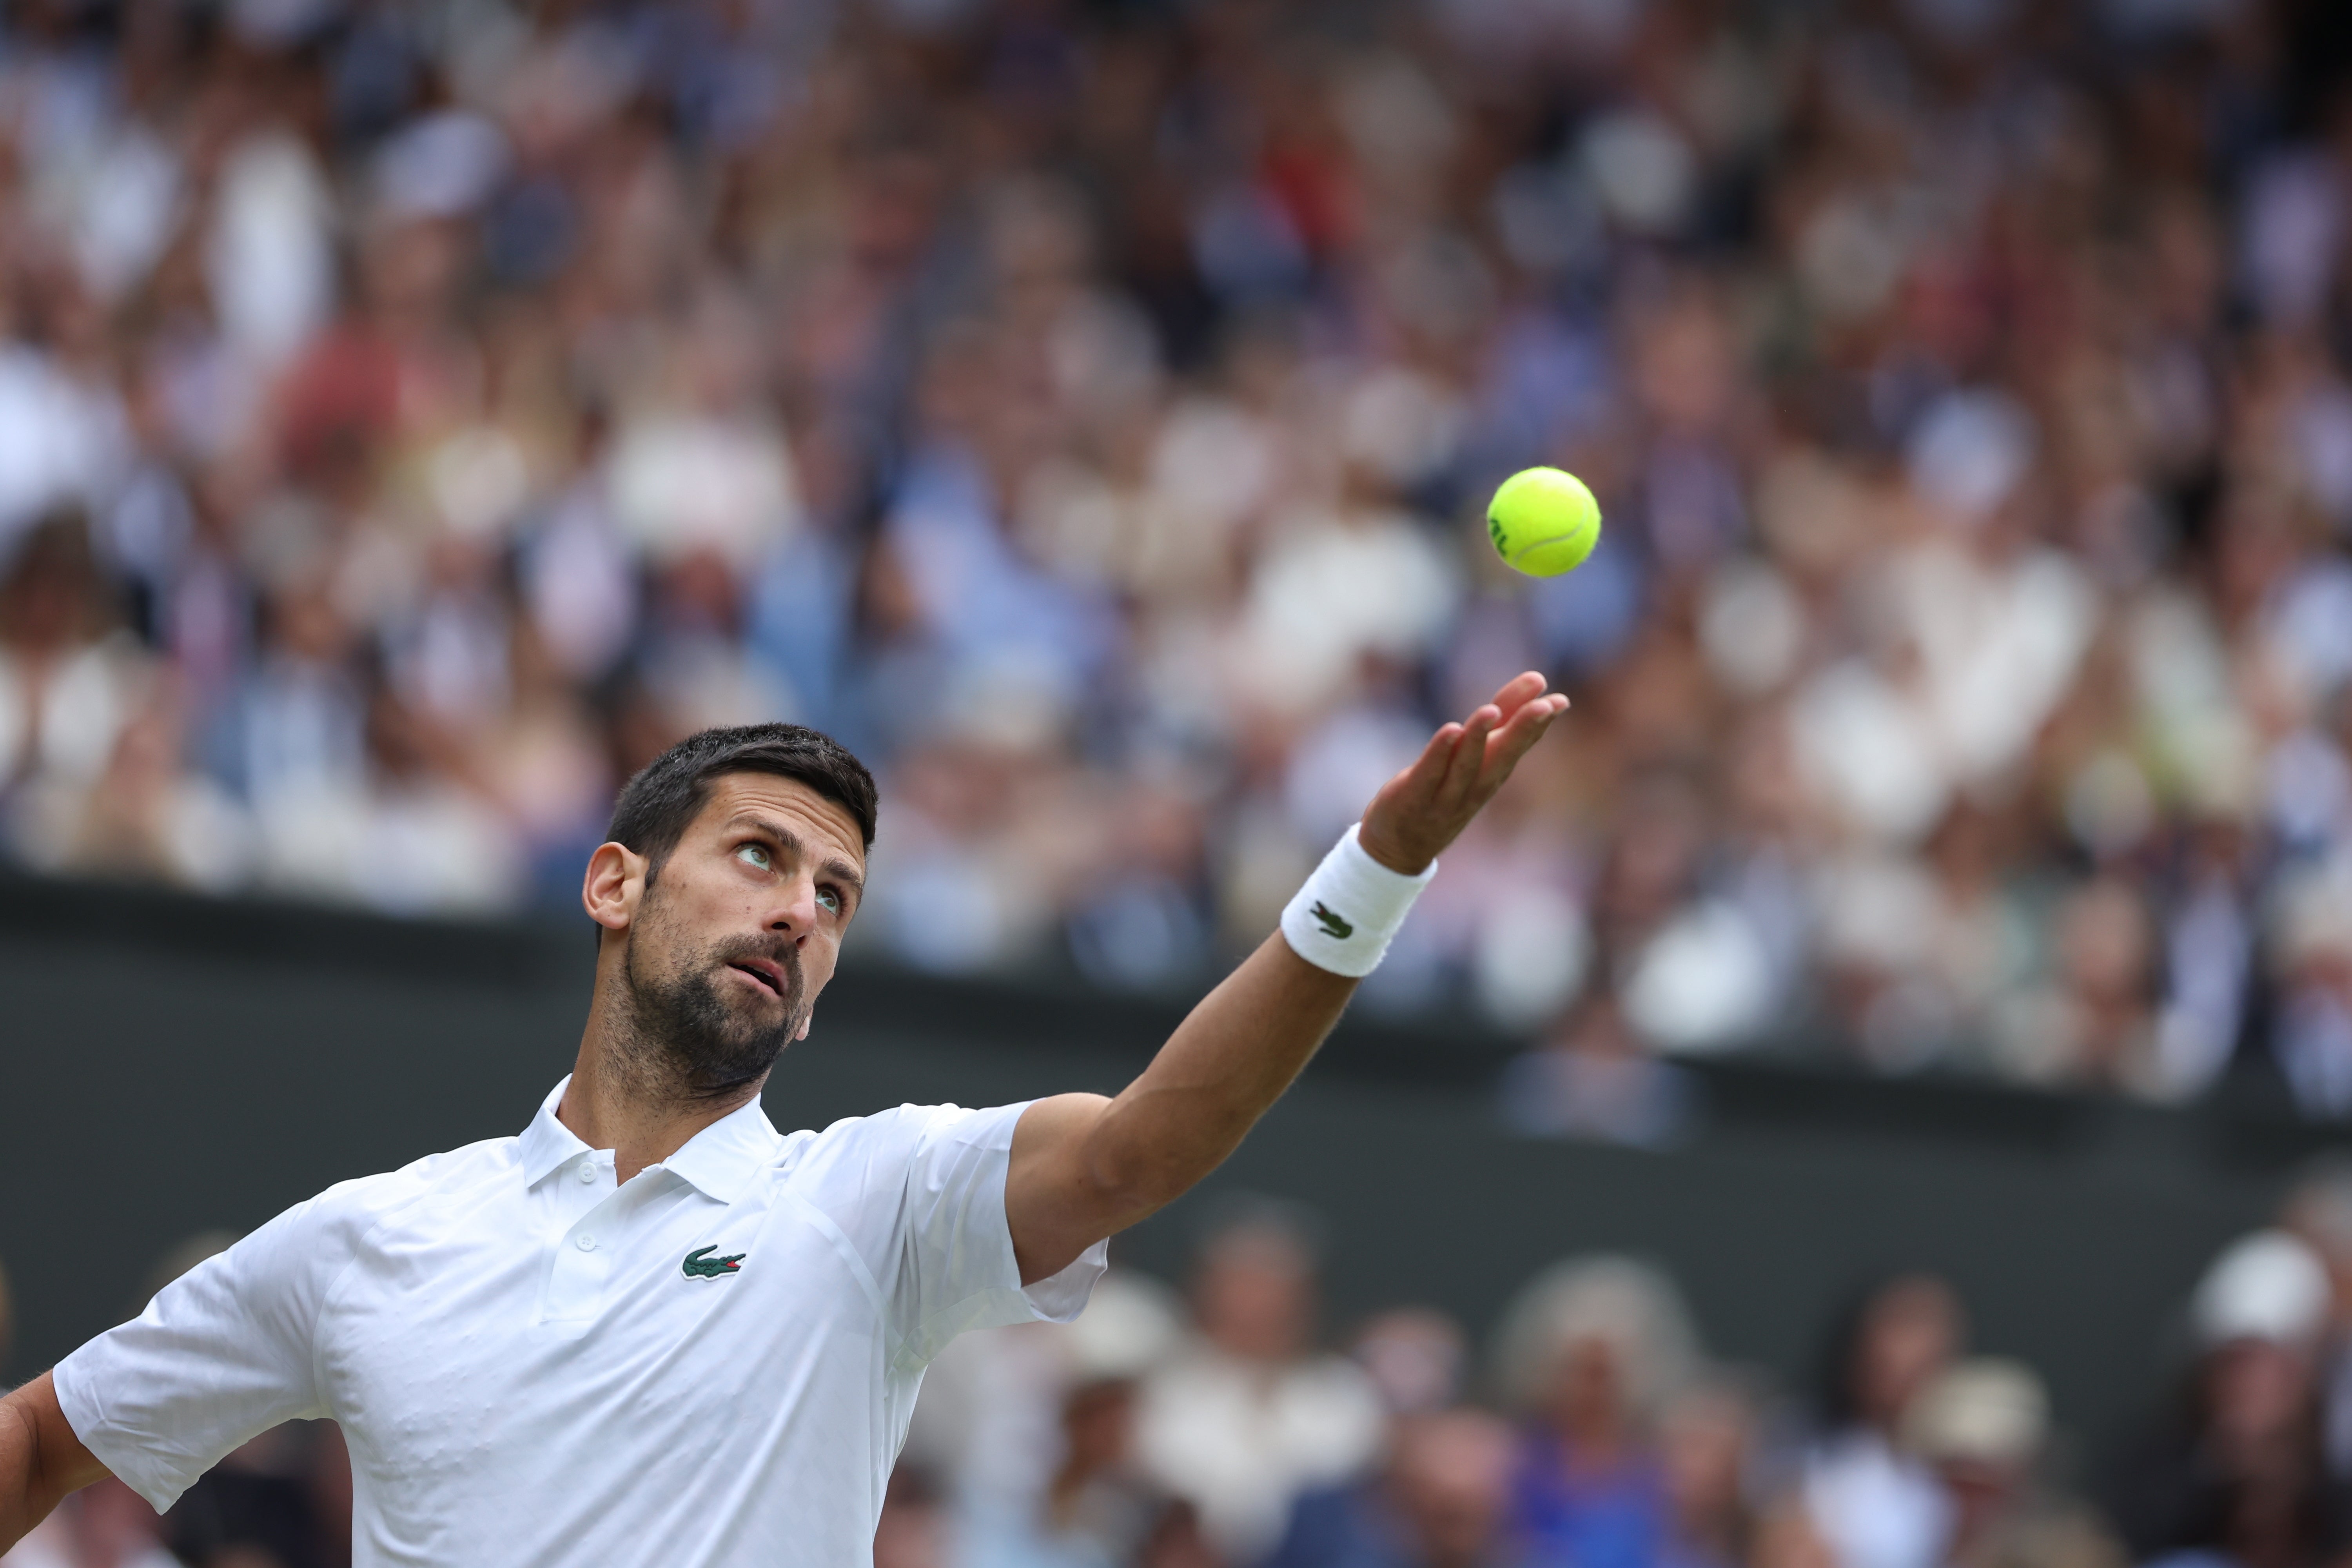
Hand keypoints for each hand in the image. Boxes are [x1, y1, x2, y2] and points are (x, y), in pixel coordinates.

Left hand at [1356, 672, 1569, 875]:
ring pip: (1466, 765)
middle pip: (1502, 756)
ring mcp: (1445, 795)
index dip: (1539, 723)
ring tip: (1490, 711)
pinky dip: (1440, 753)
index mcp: (1493, 773)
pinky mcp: (1412, 797)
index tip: (1559, 701)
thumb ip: (1502, 718)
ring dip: (1479, 738)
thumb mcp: (1477, 754)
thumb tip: (1537, 681)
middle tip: (1544, 706)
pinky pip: (1429, 773)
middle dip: (1523, 730)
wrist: (1400, 848)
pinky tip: (1450, 730)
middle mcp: (1476, 786)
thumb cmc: (1445, 790)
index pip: (1520, 745)